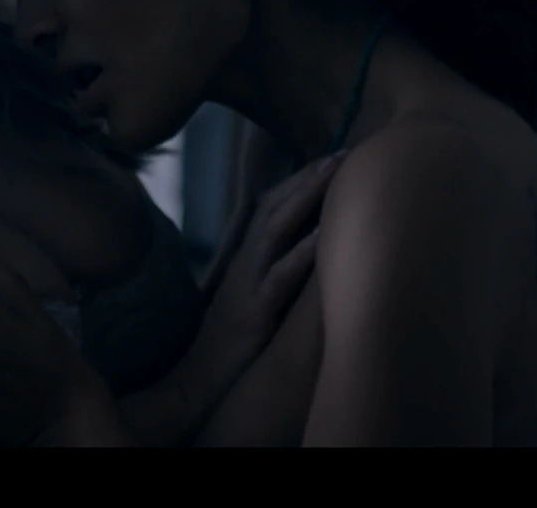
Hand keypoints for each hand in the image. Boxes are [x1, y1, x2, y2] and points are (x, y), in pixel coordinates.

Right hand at [184, 149, 344, 394]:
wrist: (194, 385)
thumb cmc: (226, 348)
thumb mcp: (247, 303)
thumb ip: (268, 276)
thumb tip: (303, 256)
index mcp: (243, 262)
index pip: (269, 207)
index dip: (298, 181)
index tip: (330, 159)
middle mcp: (243, 265)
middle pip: (273, 206)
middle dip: (308, 177)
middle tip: (343, 151)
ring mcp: (246, 286)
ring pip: (274, 229)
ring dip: (306, 197)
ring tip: (335, 172)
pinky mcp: (253, 313)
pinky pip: (279, 276)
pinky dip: (303, 252)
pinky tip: (326, 235)